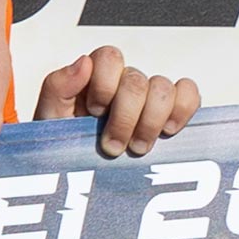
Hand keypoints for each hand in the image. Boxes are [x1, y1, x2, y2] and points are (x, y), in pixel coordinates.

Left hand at [36, 48, 199, 155]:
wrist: (82, 182)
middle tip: (113, 146)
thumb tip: (83, 62)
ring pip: (164, 88)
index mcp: (95, 76)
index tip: (94, 113)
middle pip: (137, 81)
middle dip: (126, 118)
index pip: (110, 57)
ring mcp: (149, 98)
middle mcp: (124, 82)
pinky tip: (167, 132)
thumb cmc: (66, 145)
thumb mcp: (50, 118)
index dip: (104, 85)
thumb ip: (58, 86)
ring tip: (138, 148)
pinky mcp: (172, 113)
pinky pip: (189, 94)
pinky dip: (183, 109)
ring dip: (151, 122)